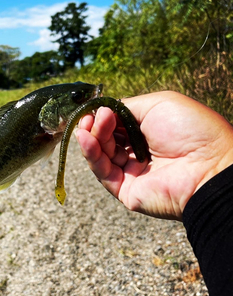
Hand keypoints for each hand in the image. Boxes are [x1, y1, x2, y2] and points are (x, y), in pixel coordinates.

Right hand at [76, 91, 232, 220]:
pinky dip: (91, 155)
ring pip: (101, 155)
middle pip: (106, 139)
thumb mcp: (158, 105)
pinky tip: (86, 139)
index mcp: (149, 133)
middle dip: (96, 126)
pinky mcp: (126, 191)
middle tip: (93, 118)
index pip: (116, 125)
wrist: (209, 165)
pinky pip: (103, 173)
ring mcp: (132, 173)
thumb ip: (126, 107)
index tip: (96, 109)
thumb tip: (104, 110)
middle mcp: (139, 153)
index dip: (103, 117)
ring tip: (88, 126)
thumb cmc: (191, 131)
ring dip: (92, 139)